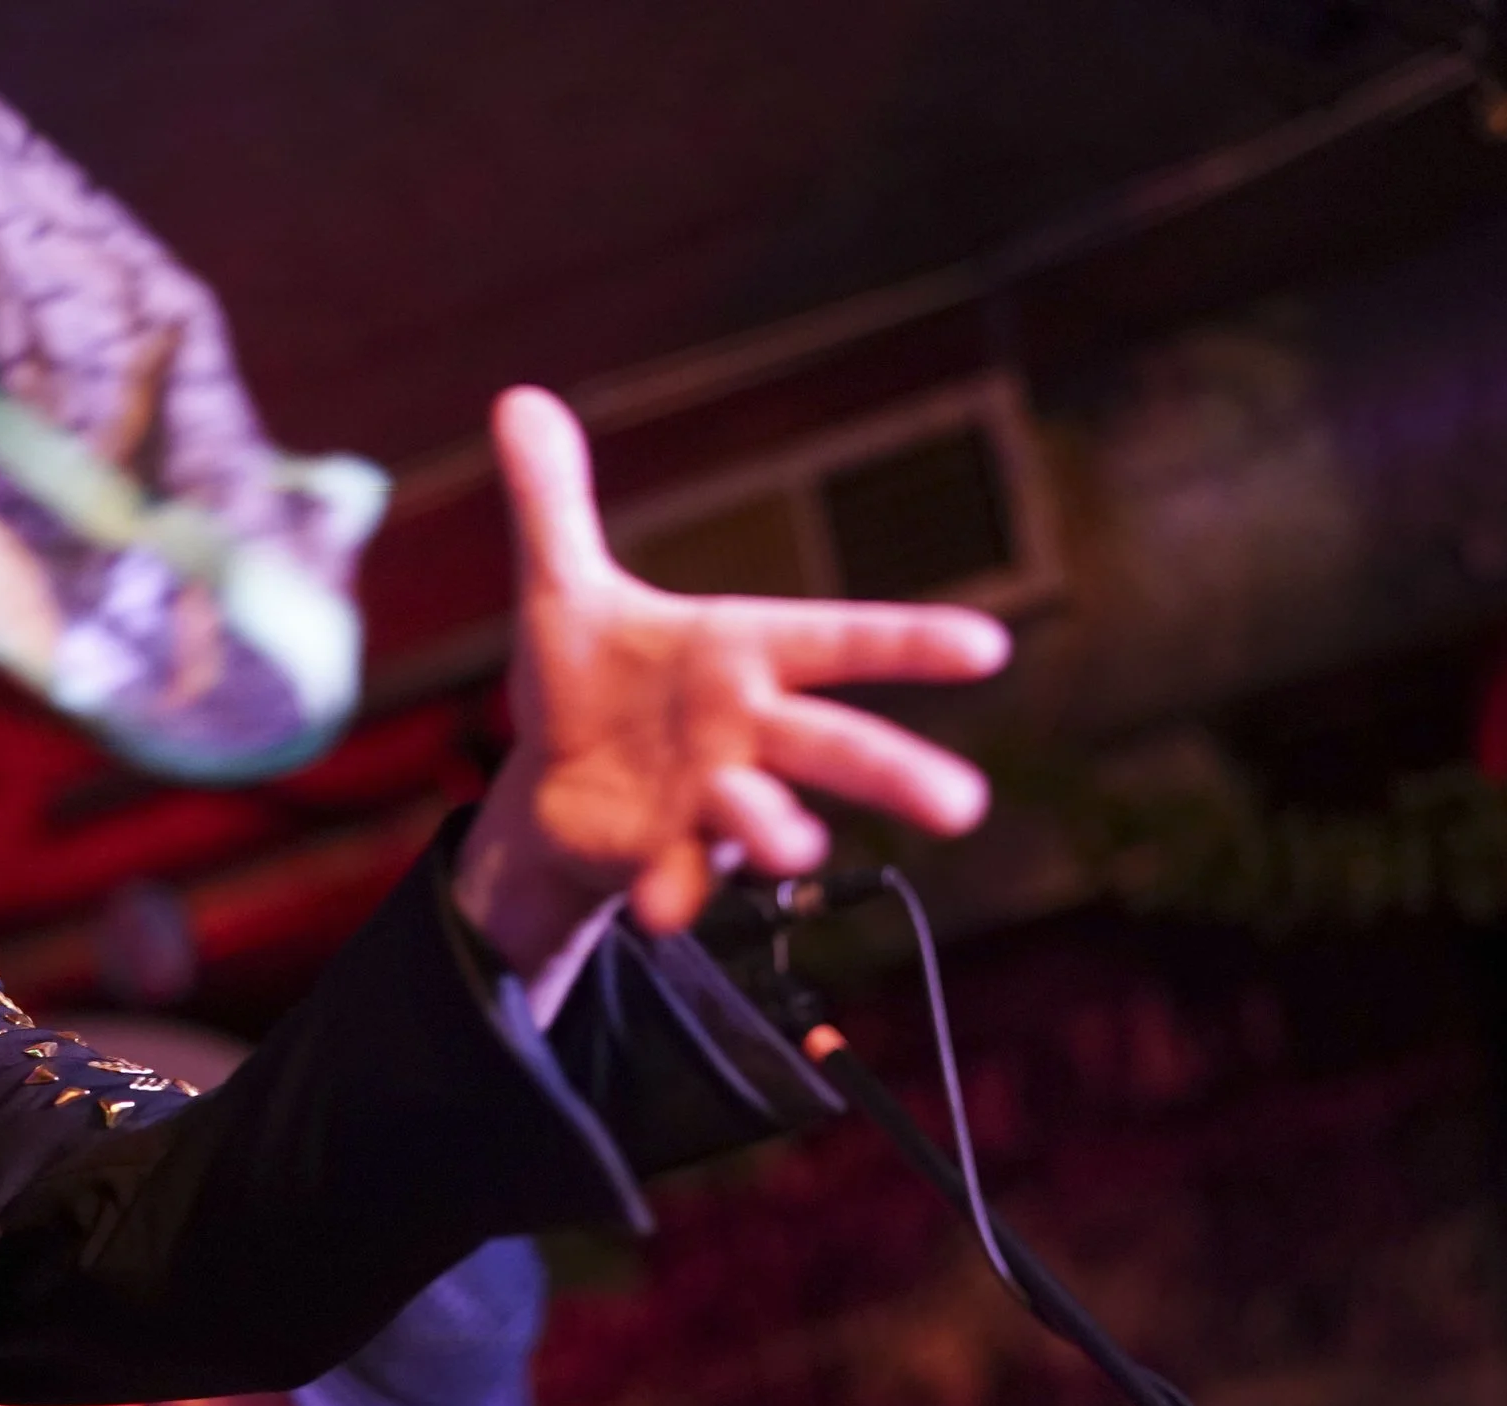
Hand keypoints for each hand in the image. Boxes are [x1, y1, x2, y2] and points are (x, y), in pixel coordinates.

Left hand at [457, 387, 1007, 978]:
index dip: (910, 644)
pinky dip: (672, 893)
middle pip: (835, 748)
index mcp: (741, 655)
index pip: (840, 640)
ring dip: (781, 831)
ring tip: (793, 846)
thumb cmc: (594, 683)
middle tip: (963, 805)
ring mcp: (710, 805)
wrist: (548, 785)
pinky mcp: (661, 861)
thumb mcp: (562, 590)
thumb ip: (555, 504)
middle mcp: (746, 732)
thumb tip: (517, 397)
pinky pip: (676, 882)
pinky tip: (656, 906)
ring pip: (769, 822)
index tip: (989, 647)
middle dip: (896, 772)